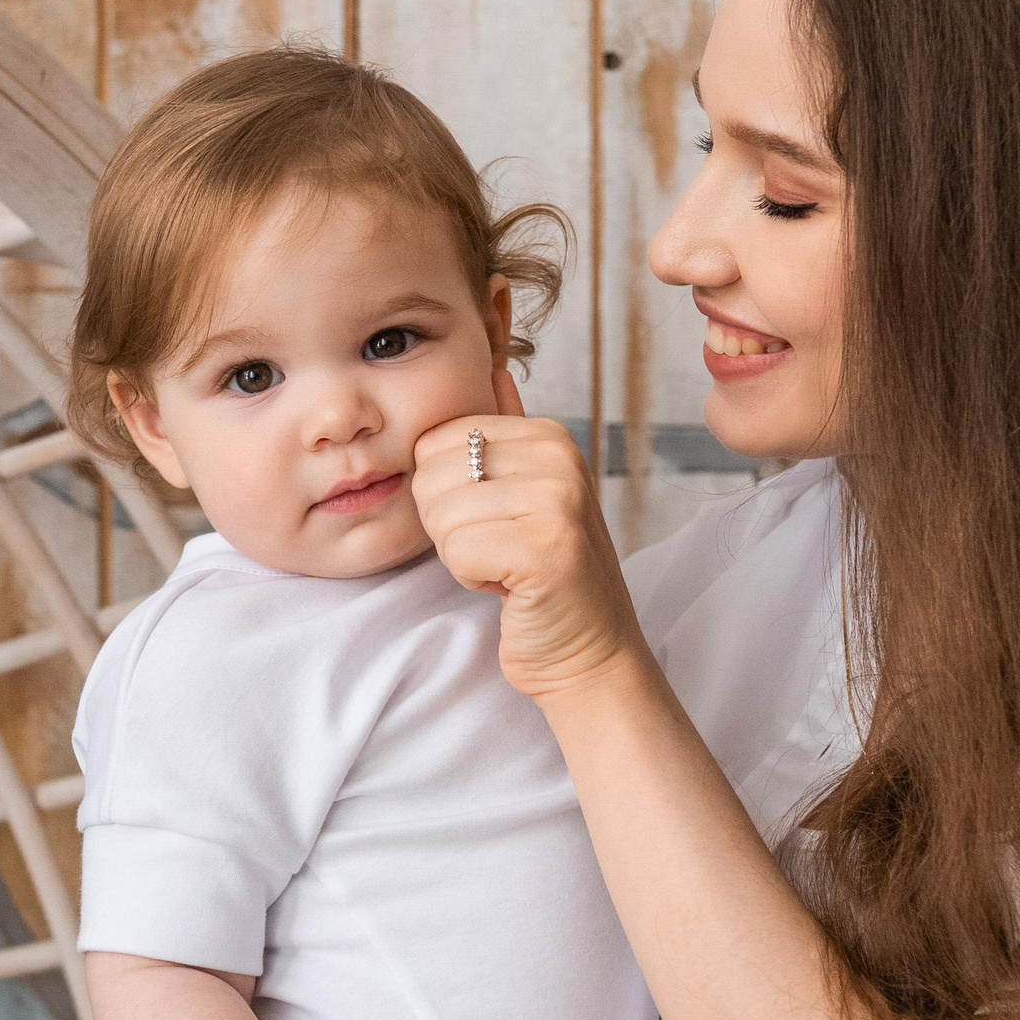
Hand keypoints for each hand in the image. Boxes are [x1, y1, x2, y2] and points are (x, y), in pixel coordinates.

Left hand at [412, 368, 651, 699]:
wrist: (588, 653)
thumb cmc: (545, 578)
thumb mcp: (529, 493)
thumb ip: (508, 434)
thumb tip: (493, 366)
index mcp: (548, 435)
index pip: (436, 440)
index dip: (447, 495)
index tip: (494, 522)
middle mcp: (559, 456)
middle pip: (431, 475)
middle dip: (448, 525)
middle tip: (499, 549)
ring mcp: (559, 499)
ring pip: (441, 515)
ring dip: (461, 556)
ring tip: (507, 566)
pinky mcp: (548, 548)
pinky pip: (458, 551)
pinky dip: (473, 579)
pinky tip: (511, 587)